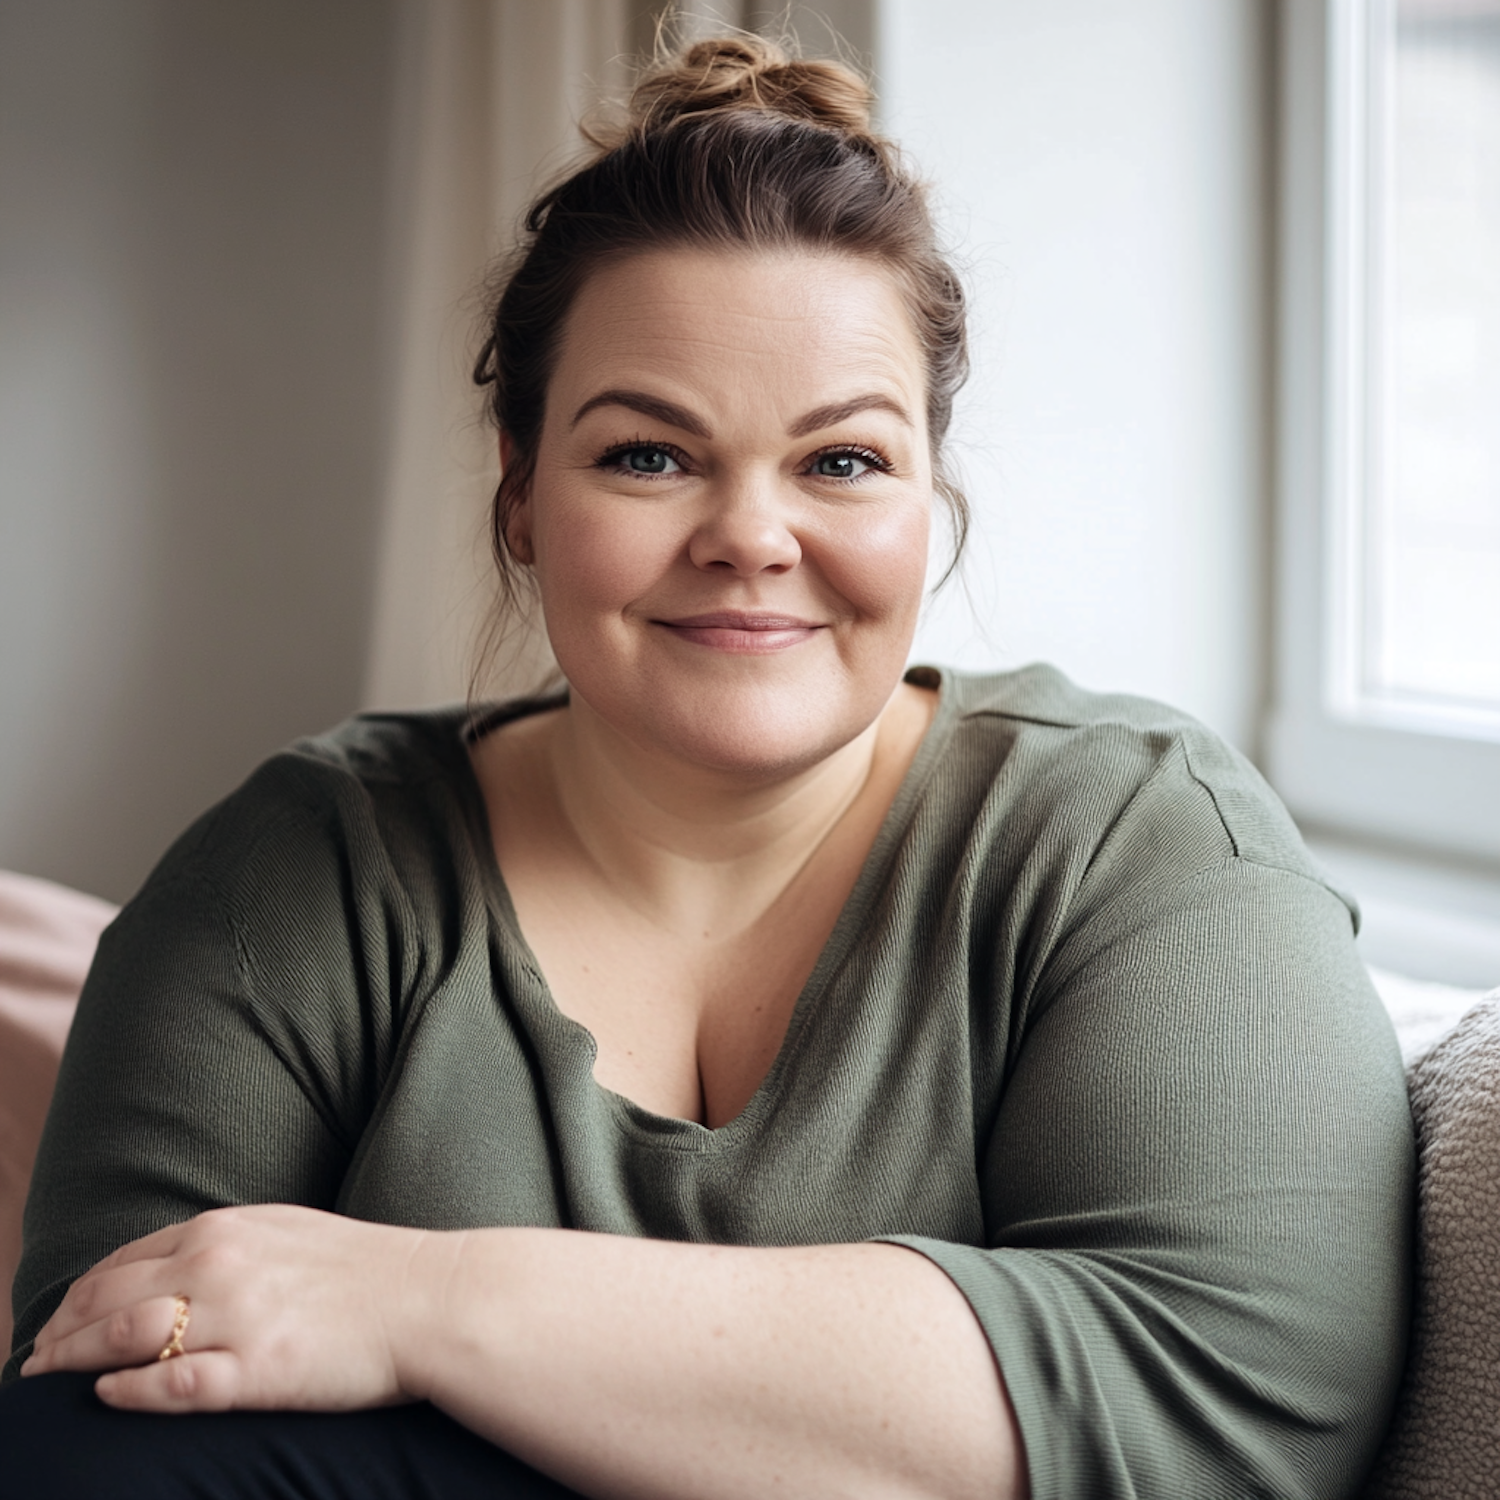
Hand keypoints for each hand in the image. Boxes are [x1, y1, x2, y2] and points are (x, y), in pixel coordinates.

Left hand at [20, 1204, 435, 1413]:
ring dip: (72, 1361)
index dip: (77, 1295)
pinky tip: (106, 1396)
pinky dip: (129, 1392)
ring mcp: (236, 1318)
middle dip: (57, 1332)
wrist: (430, 1298)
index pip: (122, 1260)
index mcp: (227, 1228)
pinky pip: (171, 1385)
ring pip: (123, 1339)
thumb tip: (174, 1266)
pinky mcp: (258, 1371)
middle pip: (108, 1298)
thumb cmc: (366, 1268)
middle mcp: (220, 1265)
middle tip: (31, 1362)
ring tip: (45, 1381)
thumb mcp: (287, 1232)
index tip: (56, 1322)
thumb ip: (228, 1243)